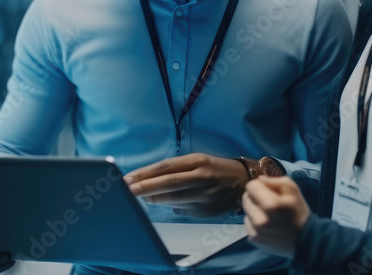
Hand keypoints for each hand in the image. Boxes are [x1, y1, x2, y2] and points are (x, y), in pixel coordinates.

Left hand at [123, 153, 249, 216]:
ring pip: (174, 199)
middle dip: (145, 187)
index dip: (146, 173)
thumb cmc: (215, 169)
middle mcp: (202, 177)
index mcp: (198, 161)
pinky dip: (171, 207)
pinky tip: (164, 204)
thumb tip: (150, 181)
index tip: (129, 178)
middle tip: (128, 190)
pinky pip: (183, 210)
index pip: (166, 166)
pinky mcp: (207, 211)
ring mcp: (205, 195)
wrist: (243, 183)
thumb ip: (176, 169)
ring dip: (155, 199)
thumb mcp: (199, 160)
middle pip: (169, 183)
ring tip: (142, 197)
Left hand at [241, 176, 310, 257]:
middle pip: (246, 198)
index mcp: (270, 205)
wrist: (305, 240)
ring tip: (269, 214)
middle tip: (269, 202)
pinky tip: (267, 224)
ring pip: (246, 210)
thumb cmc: (298, 212)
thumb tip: (260, 180)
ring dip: (255, 209)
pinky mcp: (254, 239)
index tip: (268, 191)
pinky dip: (254, 221)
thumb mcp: (293, 190)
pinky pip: (248, 223)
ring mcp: (255, 231)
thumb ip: (275, 180)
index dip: (260, 186)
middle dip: (256, 197)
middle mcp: (260, 219)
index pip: (251, 186)